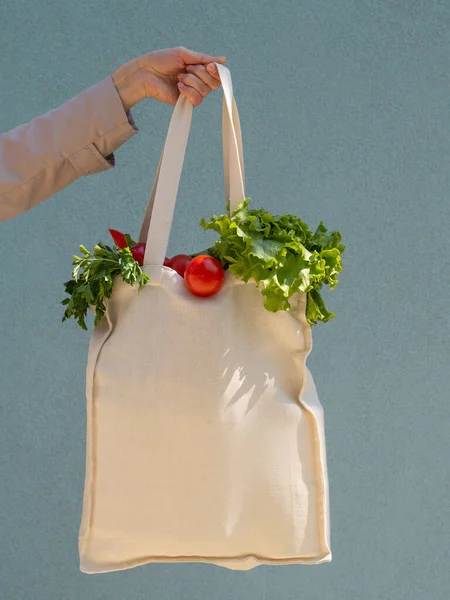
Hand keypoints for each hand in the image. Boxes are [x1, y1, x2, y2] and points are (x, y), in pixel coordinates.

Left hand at [111, 46, 226, 110]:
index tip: (209, 66)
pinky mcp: (184, 102)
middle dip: (202, 74)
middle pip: (214, 83)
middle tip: (188, 69)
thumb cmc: (161, 60)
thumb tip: (223, 60)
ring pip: (205, 91)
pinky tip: (179, 87)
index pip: (216, 74)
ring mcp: (191, 92)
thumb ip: (204, 58)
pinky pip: (197, 100)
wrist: (146, 72)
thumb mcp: (184, 55)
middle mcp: (196, 81)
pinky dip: (189, 92)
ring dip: (192, 81)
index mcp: (197, 69)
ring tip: (179, 77)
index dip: (216, 71)